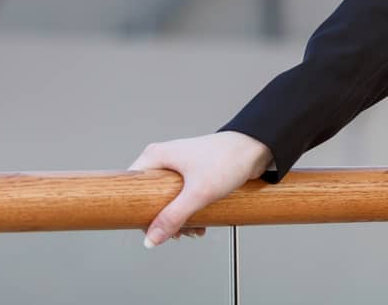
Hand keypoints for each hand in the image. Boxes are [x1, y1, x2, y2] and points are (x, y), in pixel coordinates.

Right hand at [128, 130, 273, 246]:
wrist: (256, 149)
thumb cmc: (228, 158)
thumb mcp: (197, 193)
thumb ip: (173, 217)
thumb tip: (151, 238)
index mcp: (156, 156)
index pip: (132, 188)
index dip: (137, 211)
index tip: (146, 228)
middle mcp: (164, 160)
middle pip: (150, 198)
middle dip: (163, 220)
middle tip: (177, 232)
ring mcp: (178, 167)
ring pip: (167, 202)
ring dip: (179, 220)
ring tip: (193, 230)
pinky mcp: (192, 175)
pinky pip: (182, 199)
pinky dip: (188, 213)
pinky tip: (200, 224)